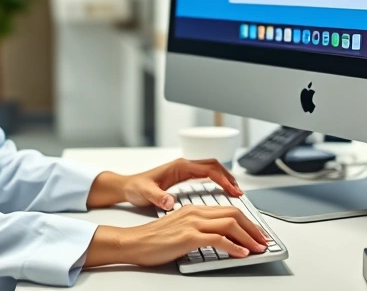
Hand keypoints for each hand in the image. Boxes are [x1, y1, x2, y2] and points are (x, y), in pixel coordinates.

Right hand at [84, 206, 267, 267]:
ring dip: (248, 237)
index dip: (247, 222)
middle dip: (253, 228)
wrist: (134, 242)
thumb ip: (199, 229)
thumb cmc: (154, 239)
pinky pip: (218, 239)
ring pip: (229, 224)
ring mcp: (192, 223)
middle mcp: (195, 212)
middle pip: (233, 214)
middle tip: (263, 241)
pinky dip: (234, 246)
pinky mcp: (188, 237)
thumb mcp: (181, 230)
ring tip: (257, 248)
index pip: (228, 210)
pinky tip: (241, 253)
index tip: (257, 233)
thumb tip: (220, 239)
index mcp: (194, 209)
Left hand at [124, 158, 244, 209]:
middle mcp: (184, 165)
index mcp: (179, 167)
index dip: (223, 179)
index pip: (208, 169)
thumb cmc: (136, 187)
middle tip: (239, 192)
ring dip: (225, 178)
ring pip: (212, 169)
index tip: (233, 190)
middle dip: (228, 177)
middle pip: (214, 166)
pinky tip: (222, 192)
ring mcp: (184, 169)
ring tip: (236, 192)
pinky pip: (206, 175)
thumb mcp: (145, 193)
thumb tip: (170, 202)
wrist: (127, 186)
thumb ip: (157, 198)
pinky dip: (217, 181)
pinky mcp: (183, 176)